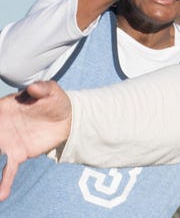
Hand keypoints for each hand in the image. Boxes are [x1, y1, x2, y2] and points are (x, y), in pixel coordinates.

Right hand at [0, 82, 72, 200]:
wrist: (67, 118)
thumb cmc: (54, 101)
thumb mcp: (51, 92)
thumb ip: (42, 89)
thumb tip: (34, 88)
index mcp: (2, 109)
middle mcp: (0, 127)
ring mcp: (6, 143)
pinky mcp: (19, 154)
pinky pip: (8, 170)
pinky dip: (4, 182)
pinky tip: (1, 195)